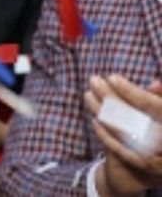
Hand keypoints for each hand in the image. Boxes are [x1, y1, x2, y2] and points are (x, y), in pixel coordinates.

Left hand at [83, 75, 161, 196]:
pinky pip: (120, 150)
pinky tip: (95, 118)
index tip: (112, 77)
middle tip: (94, 81)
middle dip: (111, 98)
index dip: (131, 92)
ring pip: (124, 132)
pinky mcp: (142, 165)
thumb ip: (161, 100)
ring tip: (88, 94)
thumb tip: (155, 84)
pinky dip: (106, 134)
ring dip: (102, 112)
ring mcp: (155, 157)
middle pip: (133, 117)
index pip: (152, 106)